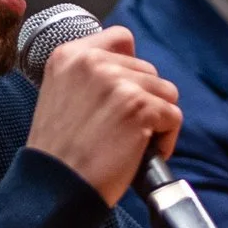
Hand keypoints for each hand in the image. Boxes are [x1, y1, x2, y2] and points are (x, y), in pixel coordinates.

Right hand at [23, 25, 181, 205]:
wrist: (53, 188)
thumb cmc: (58, 154)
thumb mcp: (59, 97)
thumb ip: (89, 77)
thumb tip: (132, 72)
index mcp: (69, 56)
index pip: (121, 39)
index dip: (130, 69)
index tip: (122, 96)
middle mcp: (93, 61)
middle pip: (148, 70)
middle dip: (143, 101)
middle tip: (119, 132)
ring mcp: (118, 82)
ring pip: (165, 92)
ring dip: (155, 120)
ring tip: (128, 144)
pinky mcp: (140, 106)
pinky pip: (173, 117)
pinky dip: (164, 141)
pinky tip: (138, 155)